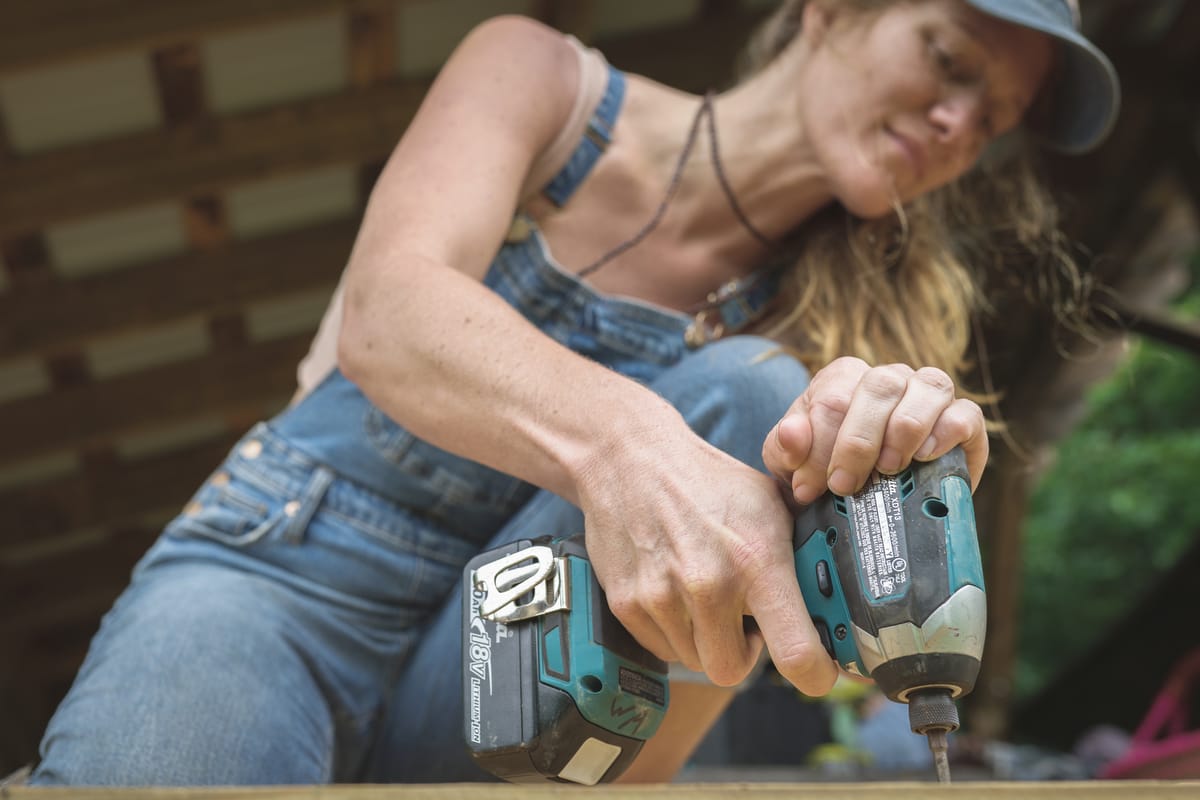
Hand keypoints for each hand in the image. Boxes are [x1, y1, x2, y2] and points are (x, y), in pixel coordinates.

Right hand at [578, 427, 838, 696]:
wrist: (628, 459)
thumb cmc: (706, 482)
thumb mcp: (770, 504)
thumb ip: (802, 554)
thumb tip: (839, 597)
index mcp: (757, 561)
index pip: (796, 652)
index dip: (813, 675)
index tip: (817, 673)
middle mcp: (709, 585)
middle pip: (732, 670)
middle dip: (741, 652)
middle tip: (742, 620)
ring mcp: (662, 598)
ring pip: (695, 660)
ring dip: (705, 639)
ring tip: (704, 595)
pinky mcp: (626, 605)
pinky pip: (661, 647)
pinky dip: (673, 630)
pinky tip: (675, 592)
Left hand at [762, 357, 987, 504]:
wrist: (860, 497)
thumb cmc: (825, 473)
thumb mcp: (791, 464)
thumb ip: (785, 447)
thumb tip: (791, 433)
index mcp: (843, 378)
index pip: (833, 398)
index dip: (819, 446)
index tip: (810, 487)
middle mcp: (889, 377)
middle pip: (879, 387)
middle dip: (858, 442)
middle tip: (845, 485)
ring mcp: (928, 393)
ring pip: (927, 387)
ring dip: (905, 429)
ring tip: (888, 468)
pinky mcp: (964, 420)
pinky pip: (965, 413)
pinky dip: (947, 432)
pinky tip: (926, 456)